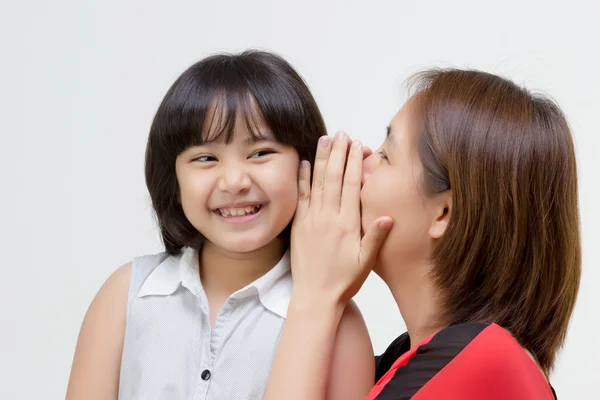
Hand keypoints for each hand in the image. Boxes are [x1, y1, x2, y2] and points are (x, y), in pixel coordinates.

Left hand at [291, 132, 392, 304]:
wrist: (314, 296)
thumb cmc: (343, 281)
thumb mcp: (366, 262)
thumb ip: (375, 238)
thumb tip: (387, 216)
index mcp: (347, 224)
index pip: (352, 185)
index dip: (354, 163)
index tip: (357, 145)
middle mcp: (328, 217)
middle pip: (334, 178)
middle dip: (339, 153)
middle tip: (342, 134)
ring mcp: (311, 219)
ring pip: (317, 182)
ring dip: (321, 159)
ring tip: (325, 139)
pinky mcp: (299, 225)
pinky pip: (301, 197)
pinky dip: (303, 178)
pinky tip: (304, 163)